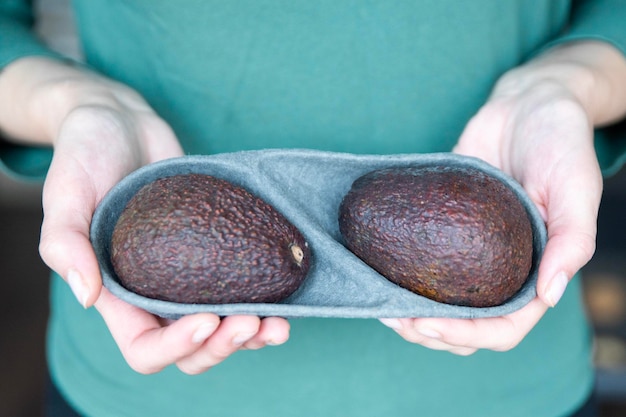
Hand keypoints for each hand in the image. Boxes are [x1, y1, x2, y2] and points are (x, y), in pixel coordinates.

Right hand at [0, 57, 289, 373]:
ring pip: (221, 328)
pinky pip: (240, 289)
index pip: (144, 347)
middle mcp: (154, 293)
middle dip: (222, 346)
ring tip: (280, 324)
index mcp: (116, 294)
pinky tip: (285, 297)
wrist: (122, 125)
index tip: (206, 321)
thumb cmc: (85, 154)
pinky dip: (264, 302)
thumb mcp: (64, 191)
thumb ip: (64, 243)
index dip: (175, 347)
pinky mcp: (214, 251)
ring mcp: (187, 275)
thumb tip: (88, 297)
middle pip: (190, 349)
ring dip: (251, 335)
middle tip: (252, 323)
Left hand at [380, 41, 625, 354]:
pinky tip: (376, 271)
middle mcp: (503, 268)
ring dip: (411, 313)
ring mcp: (472, 251)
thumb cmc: (561, 141)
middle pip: (467, 324)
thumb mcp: (576, 185)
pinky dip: (402, 276)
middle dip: (431, 331)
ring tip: (379, 303)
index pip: (505, 326)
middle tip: (394, 317)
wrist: (527, 104)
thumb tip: (550, 295)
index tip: (429, 325)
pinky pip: (424, 263)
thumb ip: (573, 239)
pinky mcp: (447, 228)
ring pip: (442, 302)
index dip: (468, 335)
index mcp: (537, 270)